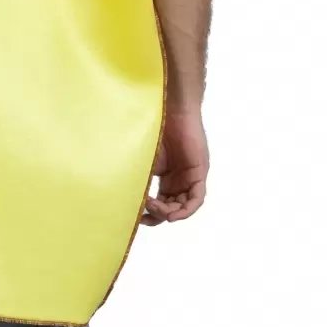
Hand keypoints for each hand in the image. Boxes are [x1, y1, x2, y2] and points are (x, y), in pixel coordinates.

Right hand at [141, 108, 207, 224]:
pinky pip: (197, 199)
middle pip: (174, 208)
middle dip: (159, 216)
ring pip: (185, 206)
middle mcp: (181, 180)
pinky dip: (186, 210)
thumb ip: (142, 179)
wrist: (170, 110)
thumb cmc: (155, 129)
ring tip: (155, 209)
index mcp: (168, 178)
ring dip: (170, 213)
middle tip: (145, 216)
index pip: (163, 203)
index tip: (138, 216)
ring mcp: (192, 176)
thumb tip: (127, 199)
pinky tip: (173, 214)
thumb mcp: (145, 161)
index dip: (152, 214)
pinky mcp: (200, 172)